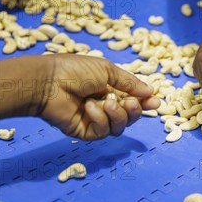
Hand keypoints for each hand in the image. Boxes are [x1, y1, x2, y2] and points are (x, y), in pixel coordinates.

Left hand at [38, 55, 159, 139]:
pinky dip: (101, 120)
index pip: (134, 100)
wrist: (47, 82)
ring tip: (106, 103)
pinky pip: (103, 132)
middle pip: (131, 116)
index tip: (155, 103)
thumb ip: (130, 83)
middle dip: (135, 111)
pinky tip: (90, 108)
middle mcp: (105, 105)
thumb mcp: (107, 70)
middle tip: (131, 103)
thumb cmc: (74, 71)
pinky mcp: (86, 131)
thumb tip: (151, 91)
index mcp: (111, 89)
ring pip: (120, 127)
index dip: (145, 103)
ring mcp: (96, 120)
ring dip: (118, 115)